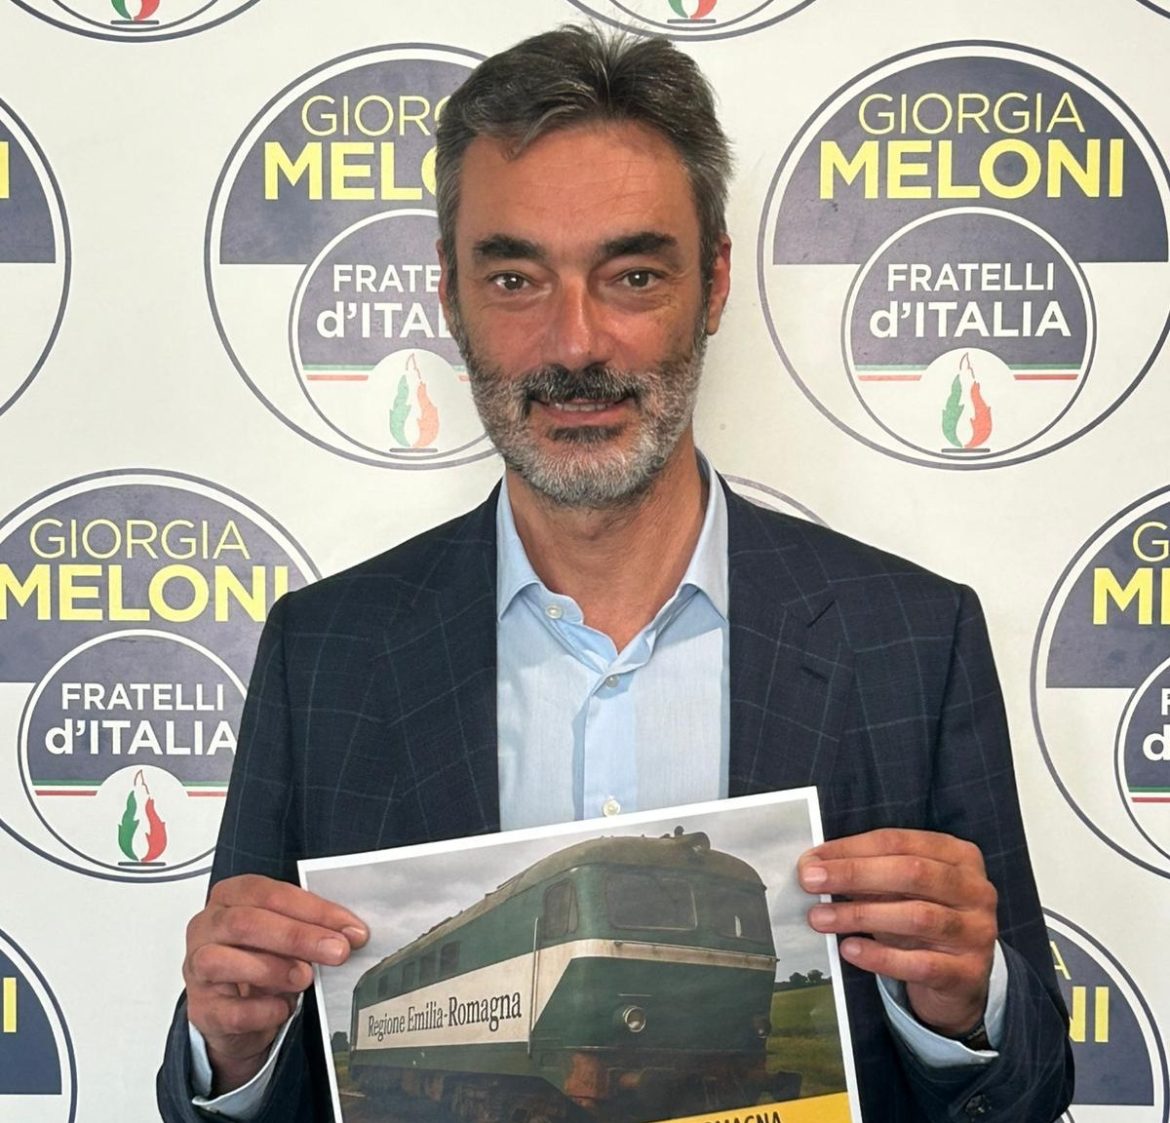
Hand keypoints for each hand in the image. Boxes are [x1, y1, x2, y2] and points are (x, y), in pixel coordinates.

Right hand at [183, 874, 368, 1094]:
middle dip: (298, 936)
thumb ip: (309, 927)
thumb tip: (349, 933)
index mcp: (231, 896)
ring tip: (306, 977)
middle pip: (246, 923)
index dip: (314, 909)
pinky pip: (228, 1009)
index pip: (271, 894)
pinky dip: (262, 1010)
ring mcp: (197, 968)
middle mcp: (207, 927)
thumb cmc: (261, 959)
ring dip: (273, 968)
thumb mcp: (285, 935)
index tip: (350, 927)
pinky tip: (283, 1008)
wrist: (235, 1012)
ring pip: (223, 961)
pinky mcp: (201, 1008)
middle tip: (337, 951)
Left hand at [798, 828, 996, 1036]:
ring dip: (859, 915)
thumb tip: (814, 868)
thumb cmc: (921, 920)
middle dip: (853, 874)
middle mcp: (975, 889)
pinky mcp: (968, 972)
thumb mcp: (899, 890)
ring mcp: (977, 931)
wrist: (959, 979)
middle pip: (910, 872)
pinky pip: (921, 963)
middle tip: (810, 882)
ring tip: (820, 918)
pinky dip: (880, 956)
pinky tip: (850, 949)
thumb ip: (866, 874)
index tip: (812, 860)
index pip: (898, 842)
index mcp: (957, 855)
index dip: (850, 848)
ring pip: (916, 916)